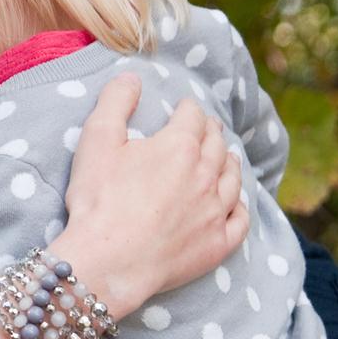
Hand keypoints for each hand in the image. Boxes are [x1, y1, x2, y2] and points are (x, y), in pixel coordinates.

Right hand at [51, 74, 247, 319]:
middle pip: (216, 145)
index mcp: (179, 146)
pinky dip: (240, 207)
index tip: (184, 108)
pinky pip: (240, 220)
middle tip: (206, 128)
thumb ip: (115, 102)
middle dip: (211, 132)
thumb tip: (131, 78)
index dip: (188, 109)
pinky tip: (236, 204)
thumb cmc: (99, 200)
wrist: (110, 261)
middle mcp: (206, 174)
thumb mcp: (97, 140)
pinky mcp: (218, 244)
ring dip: (231, 163)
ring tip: (227, 158)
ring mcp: (216, 211)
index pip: (192, 117)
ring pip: (233, 179)